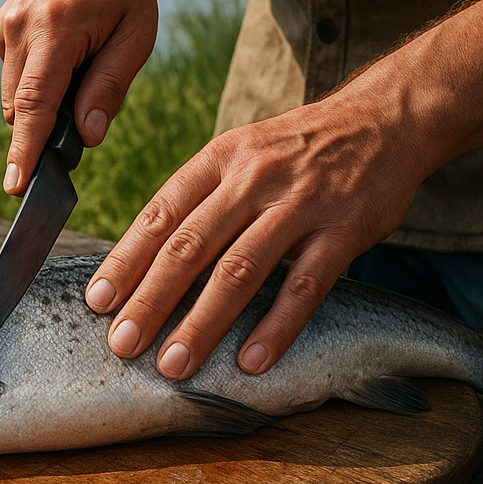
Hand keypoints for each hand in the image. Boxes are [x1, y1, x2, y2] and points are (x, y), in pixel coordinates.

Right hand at [0, 0, 191, 193]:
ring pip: (16, 97)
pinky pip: (15, 78)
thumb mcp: (137, 34)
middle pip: (21, 109)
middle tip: (87, 107)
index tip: (14, 186)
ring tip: (81, 63)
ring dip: (45, 101)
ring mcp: (3, 27)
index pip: (35, 104)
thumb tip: (87, 137)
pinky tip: (64, 53)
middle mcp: (19, 28)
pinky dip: (39, 81)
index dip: (25, 150)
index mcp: (56, 28)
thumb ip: (110, 87)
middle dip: (46, 127)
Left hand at [84, 88, 428, 376]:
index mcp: (218, 160)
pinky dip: (275, 326)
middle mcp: (252, 178)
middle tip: (122, 344)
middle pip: (189, 246)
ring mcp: (300, 203)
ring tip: (174, 364)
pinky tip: (251, 361)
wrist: (384, 119)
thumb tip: (146, 257)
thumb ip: (199, 199)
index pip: (159, 214)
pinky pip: (305, 285)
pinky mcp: (344, 228)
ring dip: (203, 322)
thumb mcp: (240, 153)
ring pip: (240, 269)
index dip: (126, 260)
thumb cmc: (297, 148)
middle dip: (151, 300)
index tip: (98, 301)